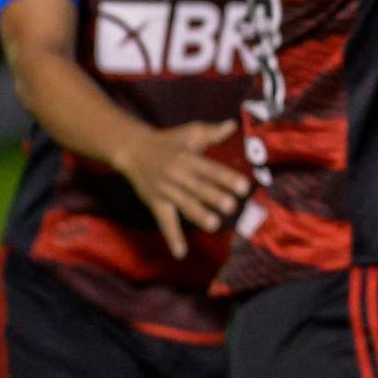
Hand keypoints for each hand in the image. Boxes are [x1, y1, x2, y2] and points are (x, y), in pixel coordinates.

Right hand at [111, 119, 248, 259]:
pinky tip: (181, 253)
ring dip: (198, 215)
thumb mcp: (190, 133)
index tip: (244, 186)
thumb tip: (233, 125)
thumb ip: (212, 132)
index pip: (210, 169)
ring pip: (184, 205)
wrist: (133, 150)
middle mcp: (178, 176)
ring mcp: (166, 192)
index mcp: (189, 159)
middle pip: (198, 189)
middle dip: (215, 198)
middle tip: (232, 206)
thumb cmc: (168, 141)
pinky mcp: (156, 204)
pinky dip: (172, 238)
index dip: (226, 178)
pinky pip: (165, 222)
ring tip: (214, 225)